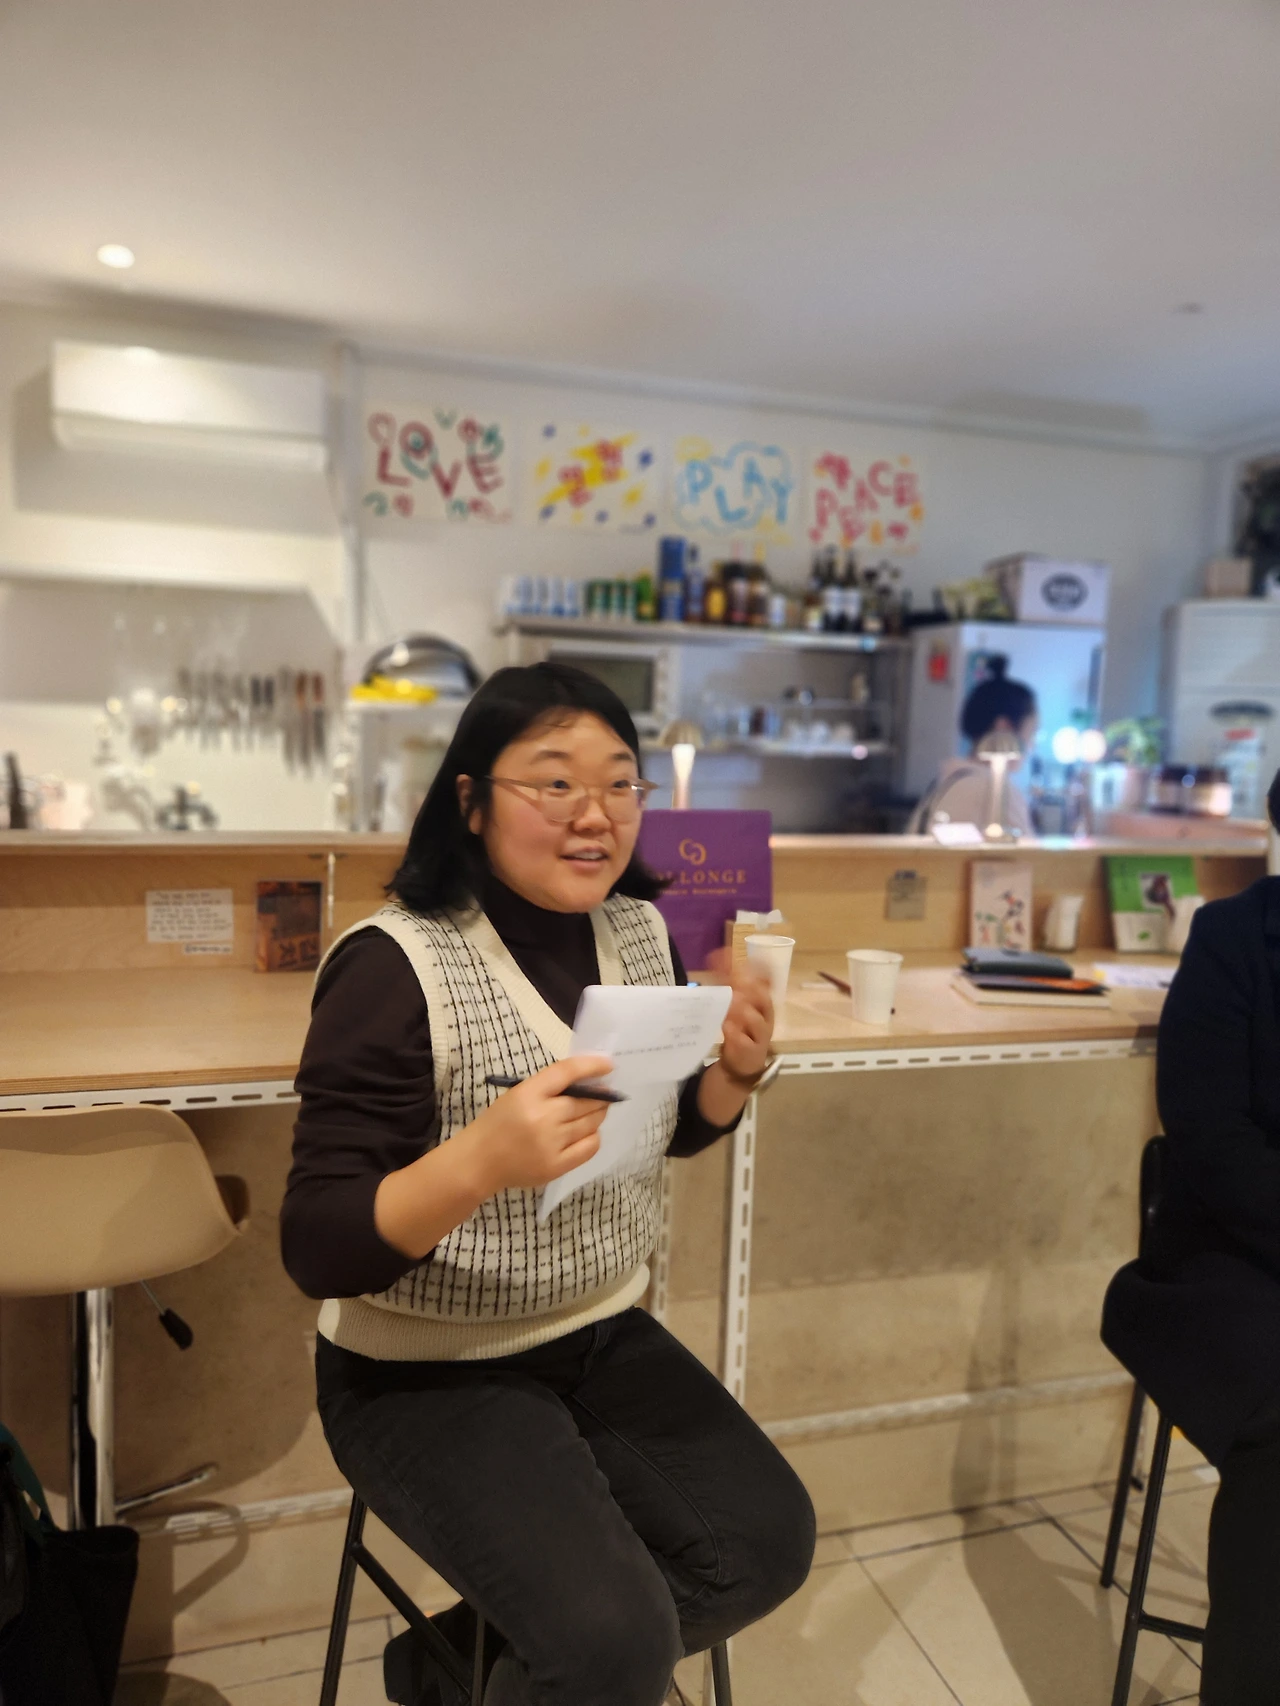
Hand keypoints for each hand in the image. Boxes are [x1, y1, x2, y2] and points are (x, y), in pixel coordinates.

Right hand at [466, 1055, 613, 1193]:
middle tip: (605, 1093)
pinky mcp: (557, 1165)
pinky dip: (594, 1136)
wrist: (479, 1161)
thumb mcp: (517, 1095)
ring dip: (598, 1114)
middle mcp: (543, 1117)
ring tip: (597, 1111)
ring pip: (590, 1123)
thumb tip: (588, 1082)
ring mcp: (551, 1143)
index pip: (567, 1072)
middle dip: (601, 1095)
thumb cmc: (498, 1123)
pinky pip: (589, 1147)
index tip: (608, 1065)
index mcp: (528, 1094)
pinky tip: (589, 1132)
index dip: (592, 1066)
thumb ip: (548, 1088)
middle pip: (586, 1101)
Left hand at [711, 955, 773, 1081]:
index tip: (749, 958)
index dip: (760, 969)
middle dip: (751, 988)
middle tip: (737, 979)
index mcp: (763, 1002)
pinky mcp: (750, 1051)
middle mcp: (765, 1016)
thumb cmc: (741, 1030)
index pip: (767, 982)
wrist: (743, 1064)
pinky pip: (745, 1042)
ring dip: (744, 1010)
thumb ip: (729, 983)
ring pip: (757, 1021)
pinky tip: (726, 1026)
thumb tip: (718, 955)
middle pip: (763, 999)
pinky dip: (735, 1034)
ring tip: (731, 1002)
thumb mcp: (737, 1005)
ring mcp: (760, 1035)